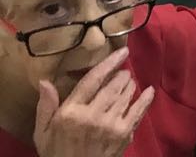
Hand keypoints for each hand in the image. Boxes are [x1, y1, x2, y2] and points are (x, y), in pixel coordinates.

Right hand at [34, 47, 154, 156]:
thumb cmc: (56, 153)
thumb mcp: (42, 132)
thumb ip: (45, 106)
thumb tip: (45, 81)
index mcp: (71, 112)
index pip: (93, 80)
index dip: (109, 63)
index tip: (121, 51)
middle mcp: (93, 115)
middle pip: (113, 85)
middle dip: (121, 75)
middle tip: (123, 71)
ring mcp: (111, 124)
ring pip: (126, 95)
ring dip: (130, 85)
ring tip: (128, 82)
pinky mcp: (124, 133)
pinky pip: (138, 111)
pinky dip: (145, 99)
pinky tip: (149, 91)